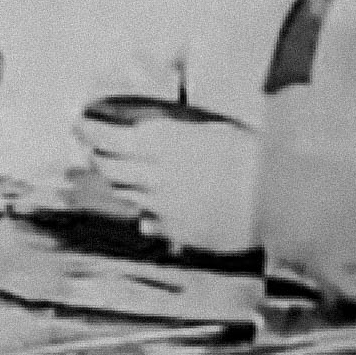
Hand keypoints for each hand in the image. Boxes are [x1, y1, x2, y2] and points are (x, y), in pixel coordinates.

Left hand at [77, 115, 259, 252]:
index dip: (88, 131)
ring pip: (124, 192)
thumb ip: (174, 134)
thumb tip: (148, 134)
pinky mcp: (173, 229)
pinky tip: (157, 204)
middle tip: (98, 150)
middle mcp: (152, 173)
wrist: (276, 200)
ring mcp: (160, 204)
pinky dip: (147, 209)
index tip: (78, 125)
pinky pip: (148, 218)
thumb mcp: (210, 131)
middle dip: (99, 156)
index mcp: (162, 141)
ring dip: (121, 181)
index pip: (106, 137)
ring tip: (129, 173)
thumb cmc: (251, 156)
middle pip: (107, 166)